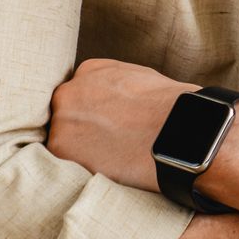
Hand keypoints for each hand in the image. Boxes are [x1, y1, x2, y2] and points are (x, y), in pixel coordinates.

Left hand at [46, 58, 197, 192]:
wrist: (178, 130)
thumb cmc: (172, 108)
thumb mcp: (144, 79)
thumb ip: (118, 85)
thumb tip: (118, 100)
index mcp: (90, 71)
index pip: (81, 93)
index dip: (95, 113)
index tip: (109, 125)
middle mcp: (70, 91)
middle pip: (67, 115)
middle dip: (83, 129)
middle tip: (108, 145)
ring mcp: (62, 118)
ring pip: (63, 138)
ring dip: (81, 150)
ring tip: (110, 159)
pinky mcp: (61, 147)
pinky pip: (63, 161)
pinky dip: (82, 167)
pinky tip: (106, 167)